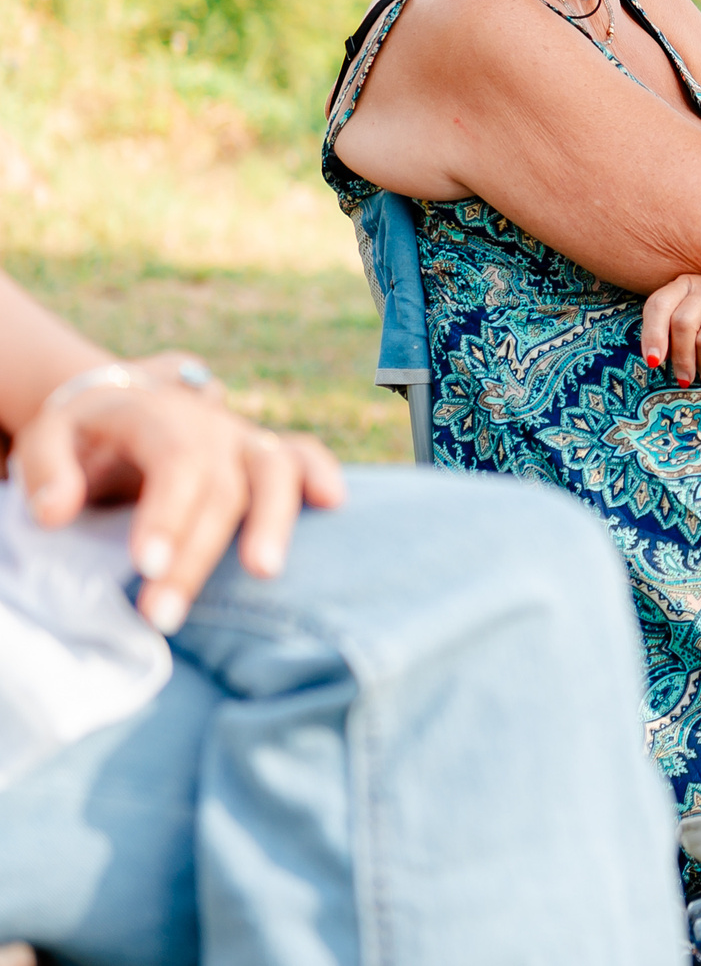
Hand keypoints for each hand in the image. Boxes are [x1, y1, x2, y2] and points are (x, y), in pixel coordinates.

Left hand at [12, 364, 345, 633]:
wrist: (121, 406)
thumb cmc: (84, 436)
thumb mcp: (48, 439)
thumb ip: (47, 471)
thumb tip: (56, 513)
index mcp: (158, 413)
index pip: (176, 461)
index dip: (168, 514)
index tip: (146, 568)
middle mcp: (211, 424)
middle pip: (223, 486)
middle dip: (198, 553)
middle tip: (165, 615)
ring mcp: (244, 437)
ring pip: (275, 470)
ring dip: (274, 522)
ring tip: (264, 573)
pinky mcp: (265, 452)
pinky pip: (305, 454)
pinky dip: (322, 474)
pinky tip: (332, 505)